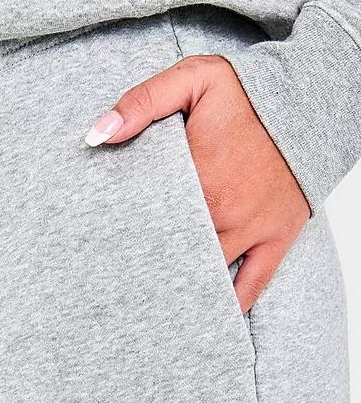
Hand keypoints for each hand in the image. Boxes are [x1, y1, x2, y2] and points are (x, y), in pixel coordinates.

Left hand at [85, 54, 310, 312]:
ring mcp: (252, 229)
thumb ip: (143, 102)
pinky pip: (254, 284)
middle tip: (119, 299)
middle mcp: (223, 213)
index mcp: (196, 181)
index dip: (123, 246)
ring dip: (182, 293)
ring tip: (152, 318)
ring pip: (207, 275)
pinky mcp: (278, 237)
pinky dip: (231, 305)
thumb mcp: (193, 80)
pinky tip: (208, 322)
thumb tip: (98, 135)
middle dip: (147, 274)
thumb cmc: (245, 98)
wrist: (305, 103)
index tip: (101, 265)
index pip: (147, 226)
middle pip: (174, 255)